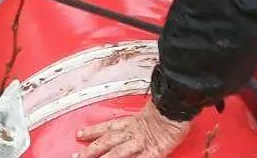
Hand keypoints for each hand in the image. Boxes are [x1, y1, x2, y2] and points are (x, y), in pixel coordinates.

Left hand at [74, 99, 189, 157]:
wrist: (180, 103)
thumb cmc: (170, 104)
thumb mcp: (154, 107)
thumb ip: (143, 114)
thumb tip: (137, 114)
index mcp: (134, 121)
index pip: (109, 127)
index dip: (94, 131)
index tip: (80, 134)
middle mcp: (134, 132)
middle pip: (108, 141)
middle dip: (92, 150)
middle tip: (77, 156)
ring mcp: (141, 143)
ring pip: (117, 153)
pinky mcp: (152, 152)